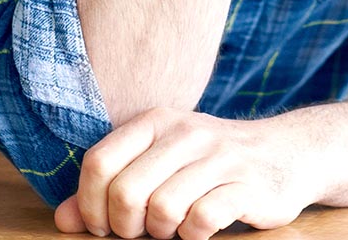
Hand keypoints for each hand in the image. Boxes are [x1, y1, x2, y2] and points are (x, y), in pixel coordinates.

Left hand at [54, 108, 314, 239]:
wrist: (285, 153)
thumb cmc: (209, 163)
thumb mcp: (159, 162)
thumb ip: (111, 187)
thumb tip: (62, 220)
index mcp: (156, 121)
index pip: (98, 162)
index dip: (90, 205)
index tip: (104, 226)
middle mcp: (185, 132)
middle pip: (125, 192)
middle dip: (125, 228)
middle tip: (142, 231)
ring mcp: (218, 157)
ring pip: (162, 209)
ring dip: (162, 234)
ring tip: (174, 228)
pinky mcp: (246, 185)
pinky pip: (201, 221)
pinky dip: (194, 236)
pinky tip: (201, 229)